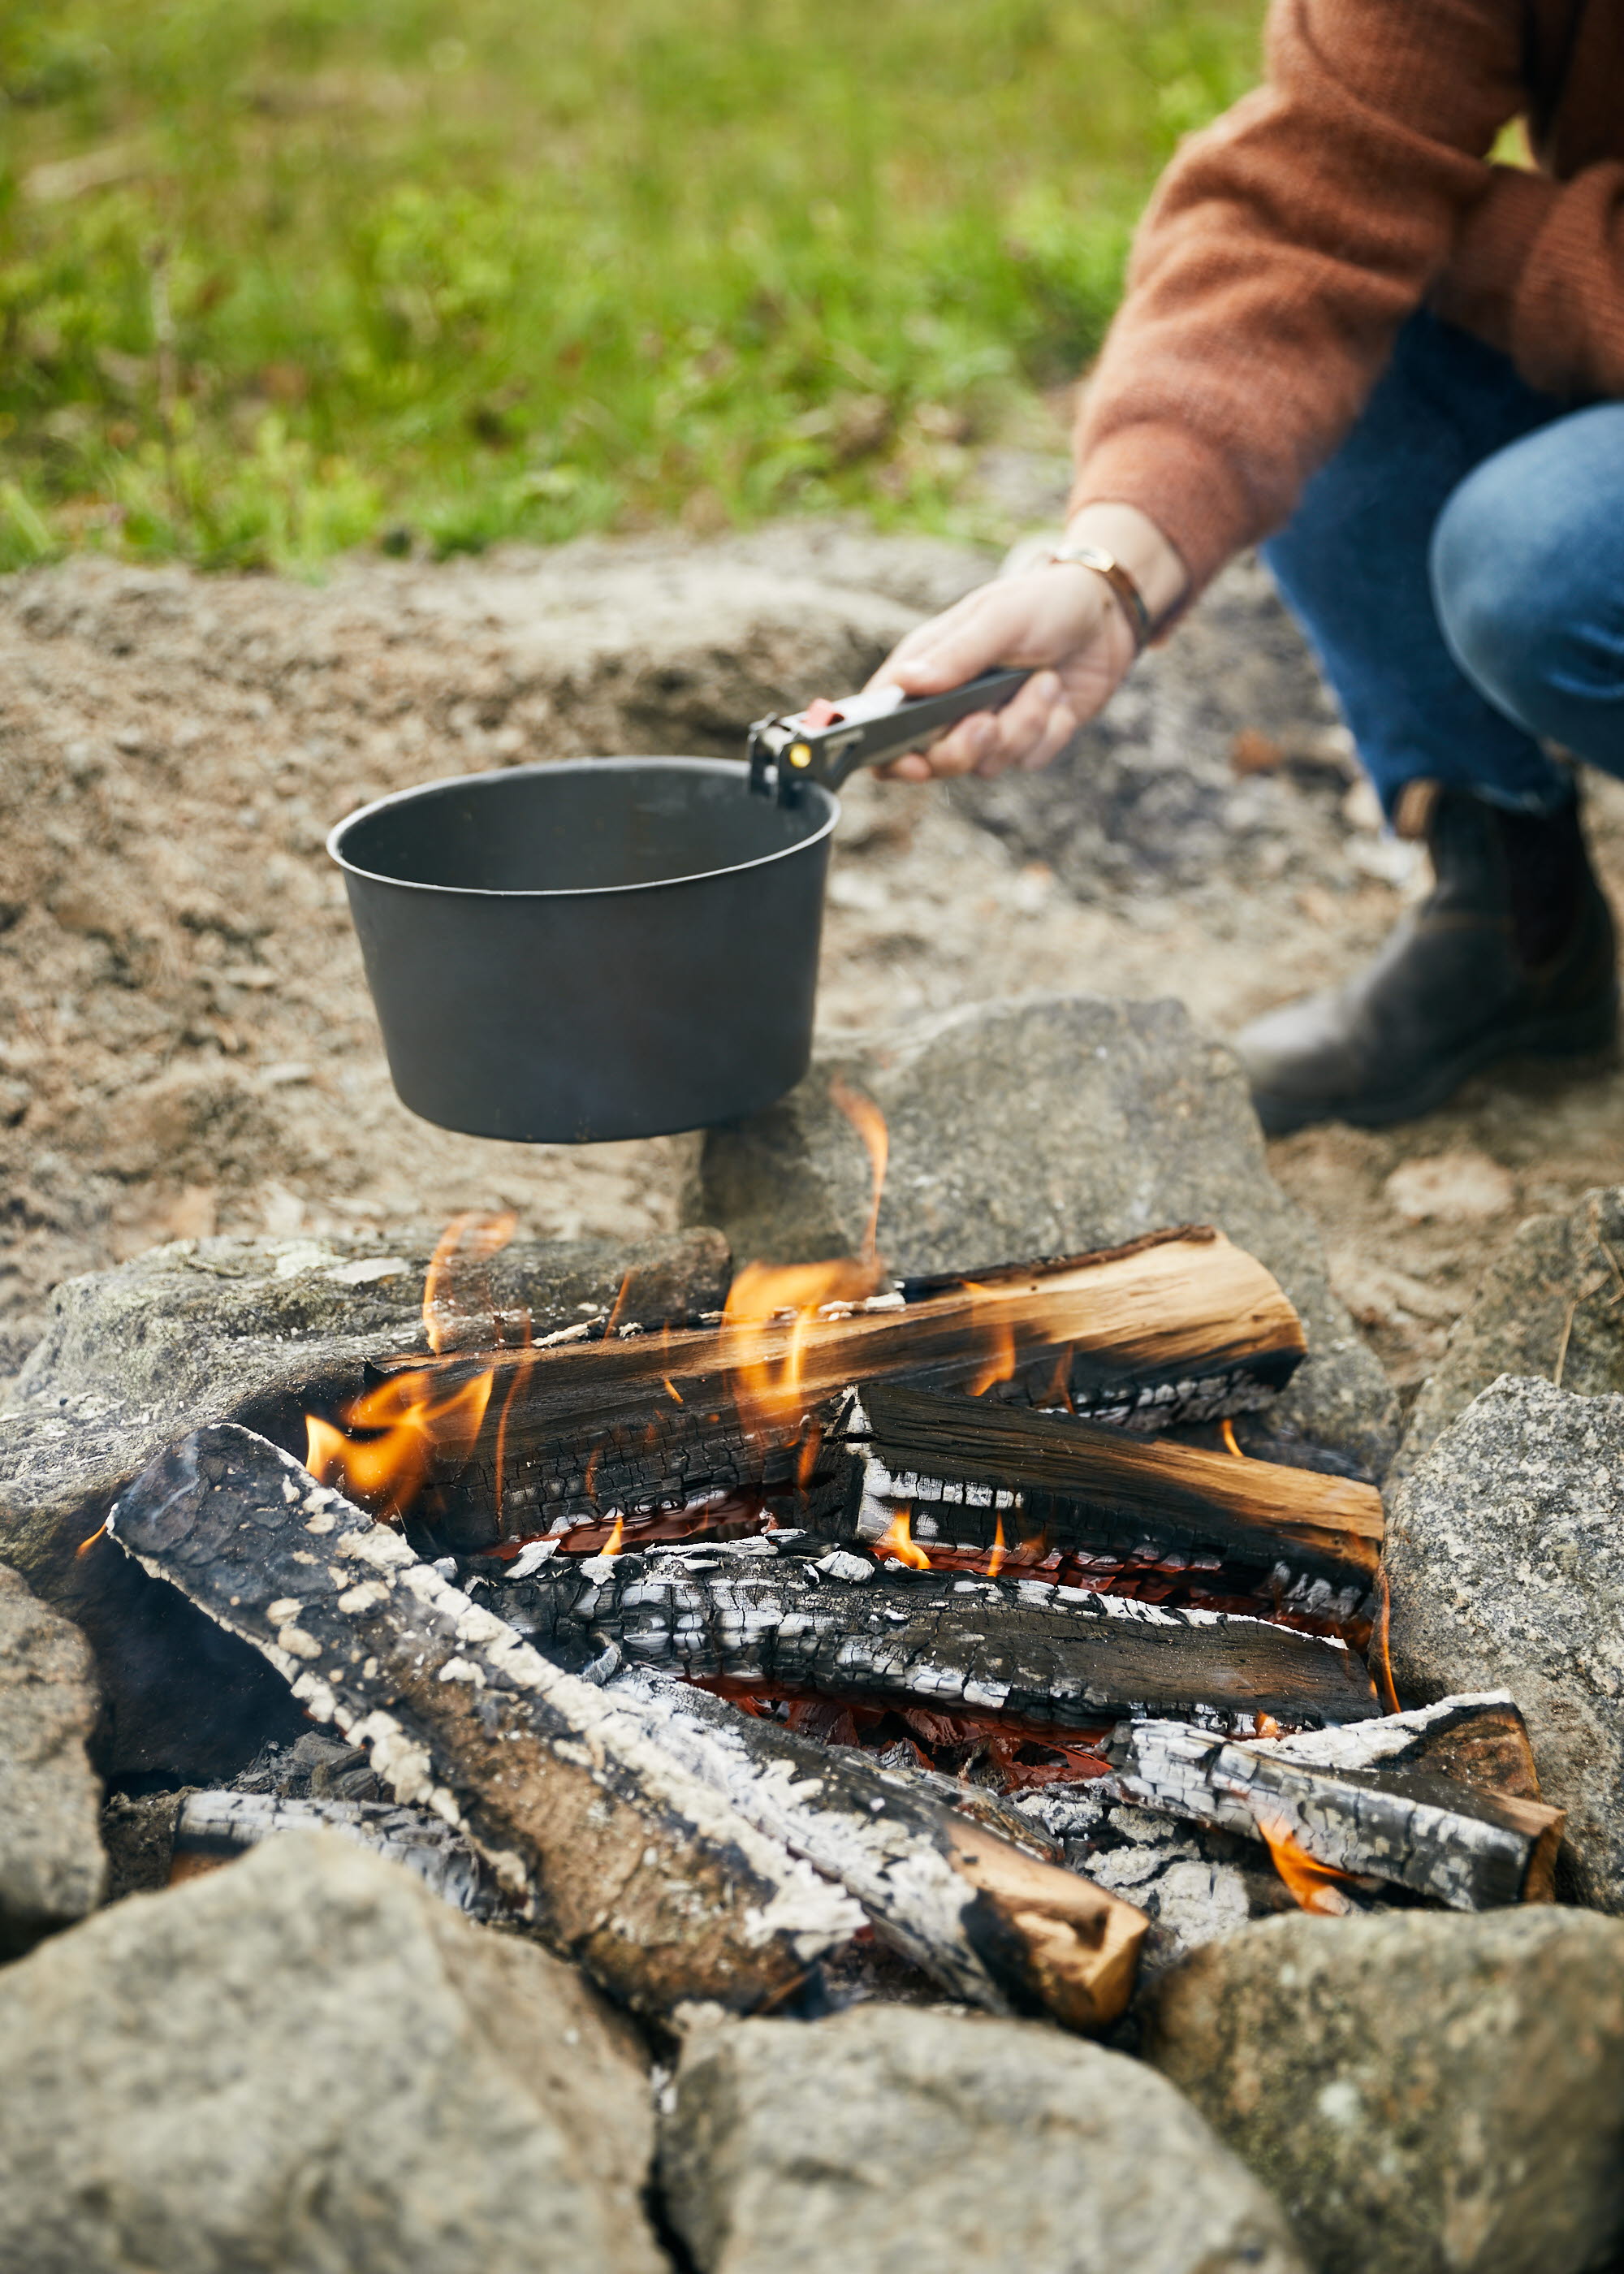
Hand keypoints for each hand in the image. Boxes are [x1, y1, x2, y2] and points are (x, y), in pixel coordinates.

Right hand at [866, 504, 1186, 780]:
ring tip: (1044, 680)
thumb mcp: (998, 618)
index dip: (885, 754)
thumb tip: (908, 683)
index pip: (882, 722)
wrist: (1107, 614)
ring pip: (988, 763)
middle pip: (934, 760)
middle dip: (964, 748)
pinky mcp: (1026, 740)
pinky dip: (1050, 731)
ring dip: (1023, 725)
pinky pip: (1029, 760)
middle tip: (987, 722)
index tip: (911, 761)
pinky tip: (1058, 695)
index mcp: (926, 669)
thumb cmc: (1043, 602)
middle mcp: (949, 705)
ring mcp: (988, 726)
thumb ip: (956, 654)